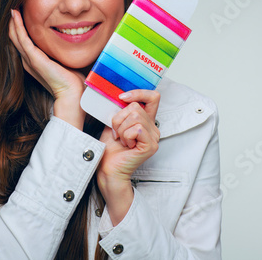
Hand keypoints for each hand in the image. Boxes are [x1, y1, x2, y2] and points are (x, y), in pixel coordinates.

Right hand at [8, 9, 86, 128]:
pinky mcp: (33, 59)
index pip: (23, 40)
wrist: (73, 93)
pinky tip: (15, 15)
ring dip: (13, 21)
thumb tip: (74, 35)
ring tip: (12, 6)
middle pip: (16, 37)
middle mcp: (29, 60)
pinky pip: (22, 38)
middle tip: (14, 5)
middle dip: (14, 21)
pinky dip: (17, 26)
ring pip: (15, 36)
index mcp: (35, 61)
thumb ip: (63, 49)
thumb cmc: (73, 79)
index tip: (23, 10)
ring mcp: (29, 59)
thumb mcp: (65, 59)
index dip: (20, 26)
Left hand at [97, 89, 160, 224]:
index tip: (122, 98)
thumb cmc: (110, 147)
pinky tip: (126, 145)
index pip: (153, 97)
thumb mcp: (114, 122)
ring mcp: (154, 137)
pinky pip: (137, 129)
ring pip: (135, 117)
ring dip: (121, 129)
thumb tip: (120, 95)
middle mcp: (153, 128)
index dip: (139, 93)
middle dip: (119, 119)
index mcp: (146, 120)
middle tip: (117, 133)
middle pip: (136, 107)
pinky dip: (125, 136)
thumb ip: (121, 109)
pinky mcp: (151, 145)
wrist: (108, 168)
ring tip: (121, 140)